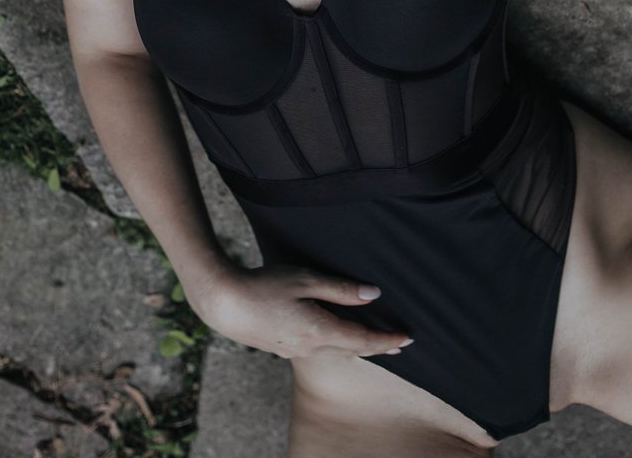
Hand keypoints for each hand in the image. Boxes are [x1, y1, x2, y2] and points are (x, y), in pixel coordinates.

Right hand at [195, 261, 414, 358]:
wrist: (224, 304)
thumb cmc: (265, 285)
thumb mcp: (306, 279)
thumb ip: (340, 289)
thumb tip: (373, 295)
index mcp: (319, 330)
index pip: (362, 340)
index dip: (387, 340)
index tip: (407, 339)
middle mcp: (310, 347)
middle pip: (352, 350)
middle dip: (377, 347)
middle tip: (399, 346)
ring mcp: (295, 351)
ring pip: (335, 351)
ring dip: (357, 347)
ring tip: (374, 344)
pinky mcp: (283, 348)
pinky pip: (318, 350)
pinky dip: (336, 346)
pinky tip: (336, 339)